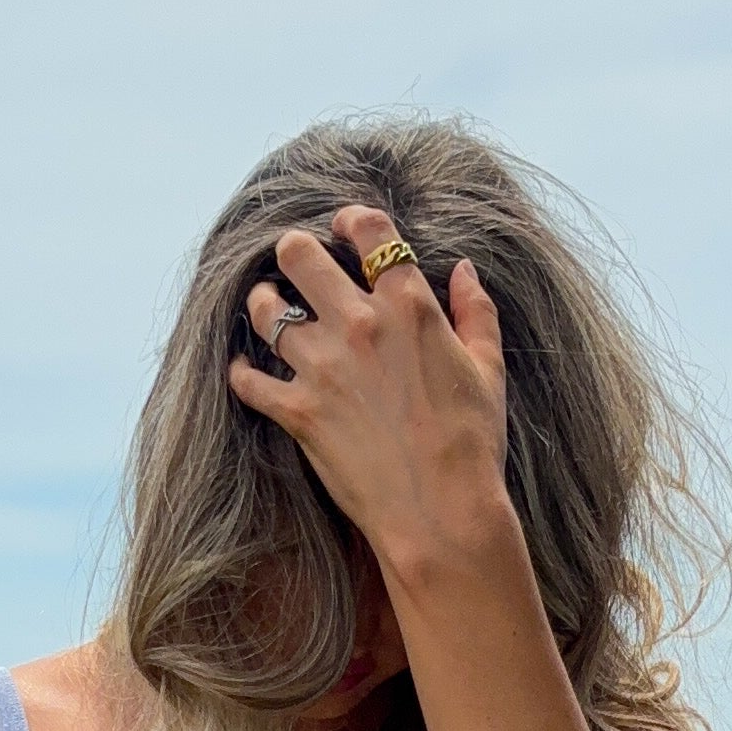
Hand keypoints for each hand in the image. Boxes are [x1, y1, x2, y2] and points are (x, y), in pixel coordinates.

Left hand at [229, 200, 514, 581]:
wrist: (442, 512)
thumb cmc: (473, 442)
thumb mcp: (488, 369)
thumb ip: (475, 311)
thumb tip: (464, 269)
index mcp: (409, 306)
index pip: (368, 230)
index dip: (350, 219)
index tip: (342, 227)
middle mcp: (359, 325)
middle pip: (298, 255)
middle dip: (293, 251)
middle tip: (295, 262)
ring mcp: (322, 367)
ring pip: (264, 310)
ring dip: (264, 303)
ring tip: (269, 307)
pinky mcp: (297, 411)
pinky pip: (248, 379)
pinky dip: (243, 373)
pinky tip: (247, 371)